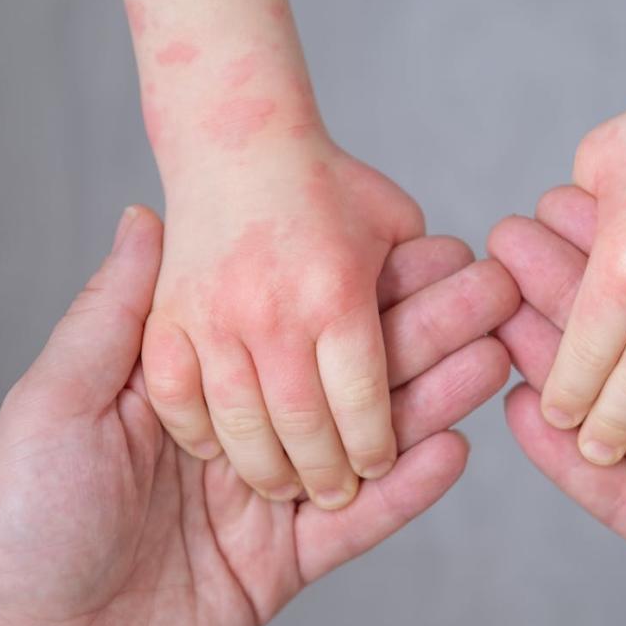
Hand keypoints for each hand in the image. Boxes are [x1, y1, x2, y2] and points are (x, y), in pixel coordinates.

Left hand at [0, 206, 515, 625]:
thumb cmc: (22, 516)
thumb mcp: (59, 398)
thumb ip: (117, 312)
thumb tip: (145, 214)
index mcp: (203, 383)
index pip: (300, 323)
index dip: (366, 284)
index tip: (430, 243)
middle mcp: (248, 432)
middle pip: (351, 376)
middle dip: (426, 332)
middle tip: (494, 294)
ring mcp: (272, 500)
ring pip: (369, 441)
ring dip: (435, 400)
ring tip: (494, 357)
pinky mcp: (285, 565)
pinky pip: (360, 525)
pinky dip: (409, 490)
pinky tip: (457, 448)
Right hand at [146, 137, 426, 508]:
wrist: (233, 136)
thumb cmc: (326, 181)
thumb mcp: (392, 219)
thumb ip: (418, 276)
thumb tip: (459, 325)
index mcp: (337, 292)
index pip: (364, 401)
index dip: (375, 447)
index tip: (377, 467)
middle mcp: (273, 311)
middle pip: (306, 425)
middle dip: (326, 472)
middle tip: (337, 489)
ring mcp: (211, 317)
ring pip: (242, 424)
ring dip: (267, 465)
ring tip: (286, 485)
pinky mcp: (166, 320)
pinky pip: (180, 399)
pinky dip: (200, 431)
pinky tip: (221, 448)